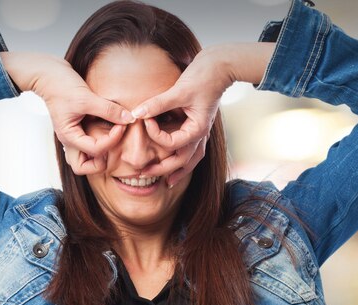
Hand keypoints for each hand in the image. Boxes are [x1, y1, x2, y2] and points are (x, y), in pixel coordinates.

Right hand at [0, 52, 134, 173]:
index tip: (122, 125)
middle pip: (84, 167)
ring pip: (85, 160)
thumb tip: (129, 118)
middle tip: (113, 142)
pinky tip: (110, 130)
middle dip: (101, 161)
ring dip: (100, 155)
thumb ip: (108, 110)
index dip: (112, 140)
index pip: (95, 150)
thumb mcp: (86, 97)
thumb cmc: (61, 84)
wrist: (47, 73)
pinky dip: (100, 142)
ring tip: (111, 138)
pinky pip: (90, 144)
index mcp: (69, 136)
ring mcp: (74, 136)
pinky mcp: (78, 129)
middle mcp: (70, 140)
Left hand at [129, 47, 233, 184]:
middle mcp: (201, 135)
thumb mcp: (179, 90)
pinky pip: (195, 151)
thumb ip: (157, 103)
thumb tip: (136, 113)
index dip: (156, 135)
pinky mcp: (200, 127)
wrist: (220, 68)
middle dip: (162, 169)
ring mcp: (202, 133)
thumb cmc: (202, 77)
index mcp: (197, 129)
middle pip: (181, 161)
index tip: (145, 120)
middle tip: (143, 174)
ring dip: (178, 172)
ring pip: (191, 160)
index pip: (172, 142)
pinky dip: (186, 162)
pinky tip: (179, 165)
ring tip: (167, 182)